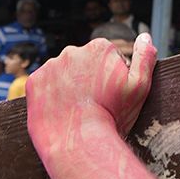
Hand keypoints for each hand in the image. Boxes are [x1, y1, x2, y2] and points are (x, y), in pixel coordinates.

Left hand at [29, 37, 154, 154]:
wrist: (79, 141)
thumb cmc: (113, 115)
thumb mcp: (139, 86)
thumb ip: (145, 58)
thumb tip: (145, 37)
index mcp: (100, 47)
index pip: (107, 58)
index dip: (112, 79)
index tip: (112, 95)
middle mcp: (72, 51)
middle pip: (83, 64)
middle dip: (89, 80)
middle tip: (95, 105)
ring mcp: (51, 66)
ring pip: (62, 74)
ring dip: (69, 87)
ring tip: (77, 110)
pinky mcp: (34, 82)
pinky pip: (44, 86)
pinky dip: (51, 96)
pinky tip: (61, 110)